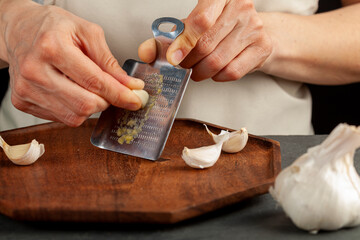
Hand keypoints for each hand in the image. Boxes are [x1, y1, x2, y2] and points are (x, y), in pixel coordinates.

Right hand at [0, 0, 143, 126]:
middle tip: (113, 92)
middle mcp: (35, 71)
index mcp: (52, 47)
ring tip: (89, 88)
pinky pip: (61, 118)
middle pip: (84, 105)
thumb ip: (109, 61)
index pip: (94, 82)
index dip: (119, 94)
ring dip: (91, 107)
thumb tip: (129, 85)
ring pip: (73, 117)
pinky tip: (73, 92)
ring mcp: (26, 89)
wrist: (19, 30)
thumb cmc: (53, 27)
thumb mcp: (87, 32)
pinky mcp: (22, 102)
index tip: (135, 100)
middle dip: (106, 102)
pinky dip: (75, 109)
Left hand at [139, 0, 271, 81]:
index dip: (184, 43)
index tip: (172, 58)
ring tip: (196, 70)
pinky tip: (215, 71)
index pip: (201, 21)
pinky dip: (217, 76)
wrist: (252, 31)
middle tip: (183, 66)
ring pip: (218, 61)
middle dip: (188, 62)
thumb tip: (146, 52)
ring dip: (200, 72)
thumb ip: (168, 37)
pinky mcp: (261, 47)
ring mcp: (254, 28)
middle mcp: (240, 7)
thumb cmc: (219, 26)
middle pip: (206, 45)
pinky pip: (232, 71)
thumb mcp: (192, 25)